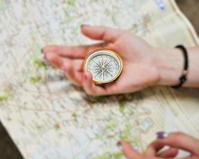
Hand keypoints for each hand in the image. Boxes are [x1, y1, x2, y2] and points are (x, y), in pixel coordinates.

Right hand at [42, 25, 162, 95]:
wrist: (153, 62)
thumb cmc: (137, 48)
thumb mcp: (117, 35)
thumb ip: (99, 32)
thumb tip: (80, 28)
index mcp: (95, 53)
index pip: (73, 53)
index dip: (60, 51)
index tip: (46, 49)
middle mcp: (95, 66)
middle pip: (72, 66)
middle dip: (59, 62)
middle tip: (49, 57)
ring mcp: (100, 78)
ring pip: (79, 79)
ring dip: (71, 73)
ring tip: (67, 66)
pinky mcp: (108, 88)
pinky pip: (93, 89)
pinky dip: (87, 83)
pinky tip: (87, 74)